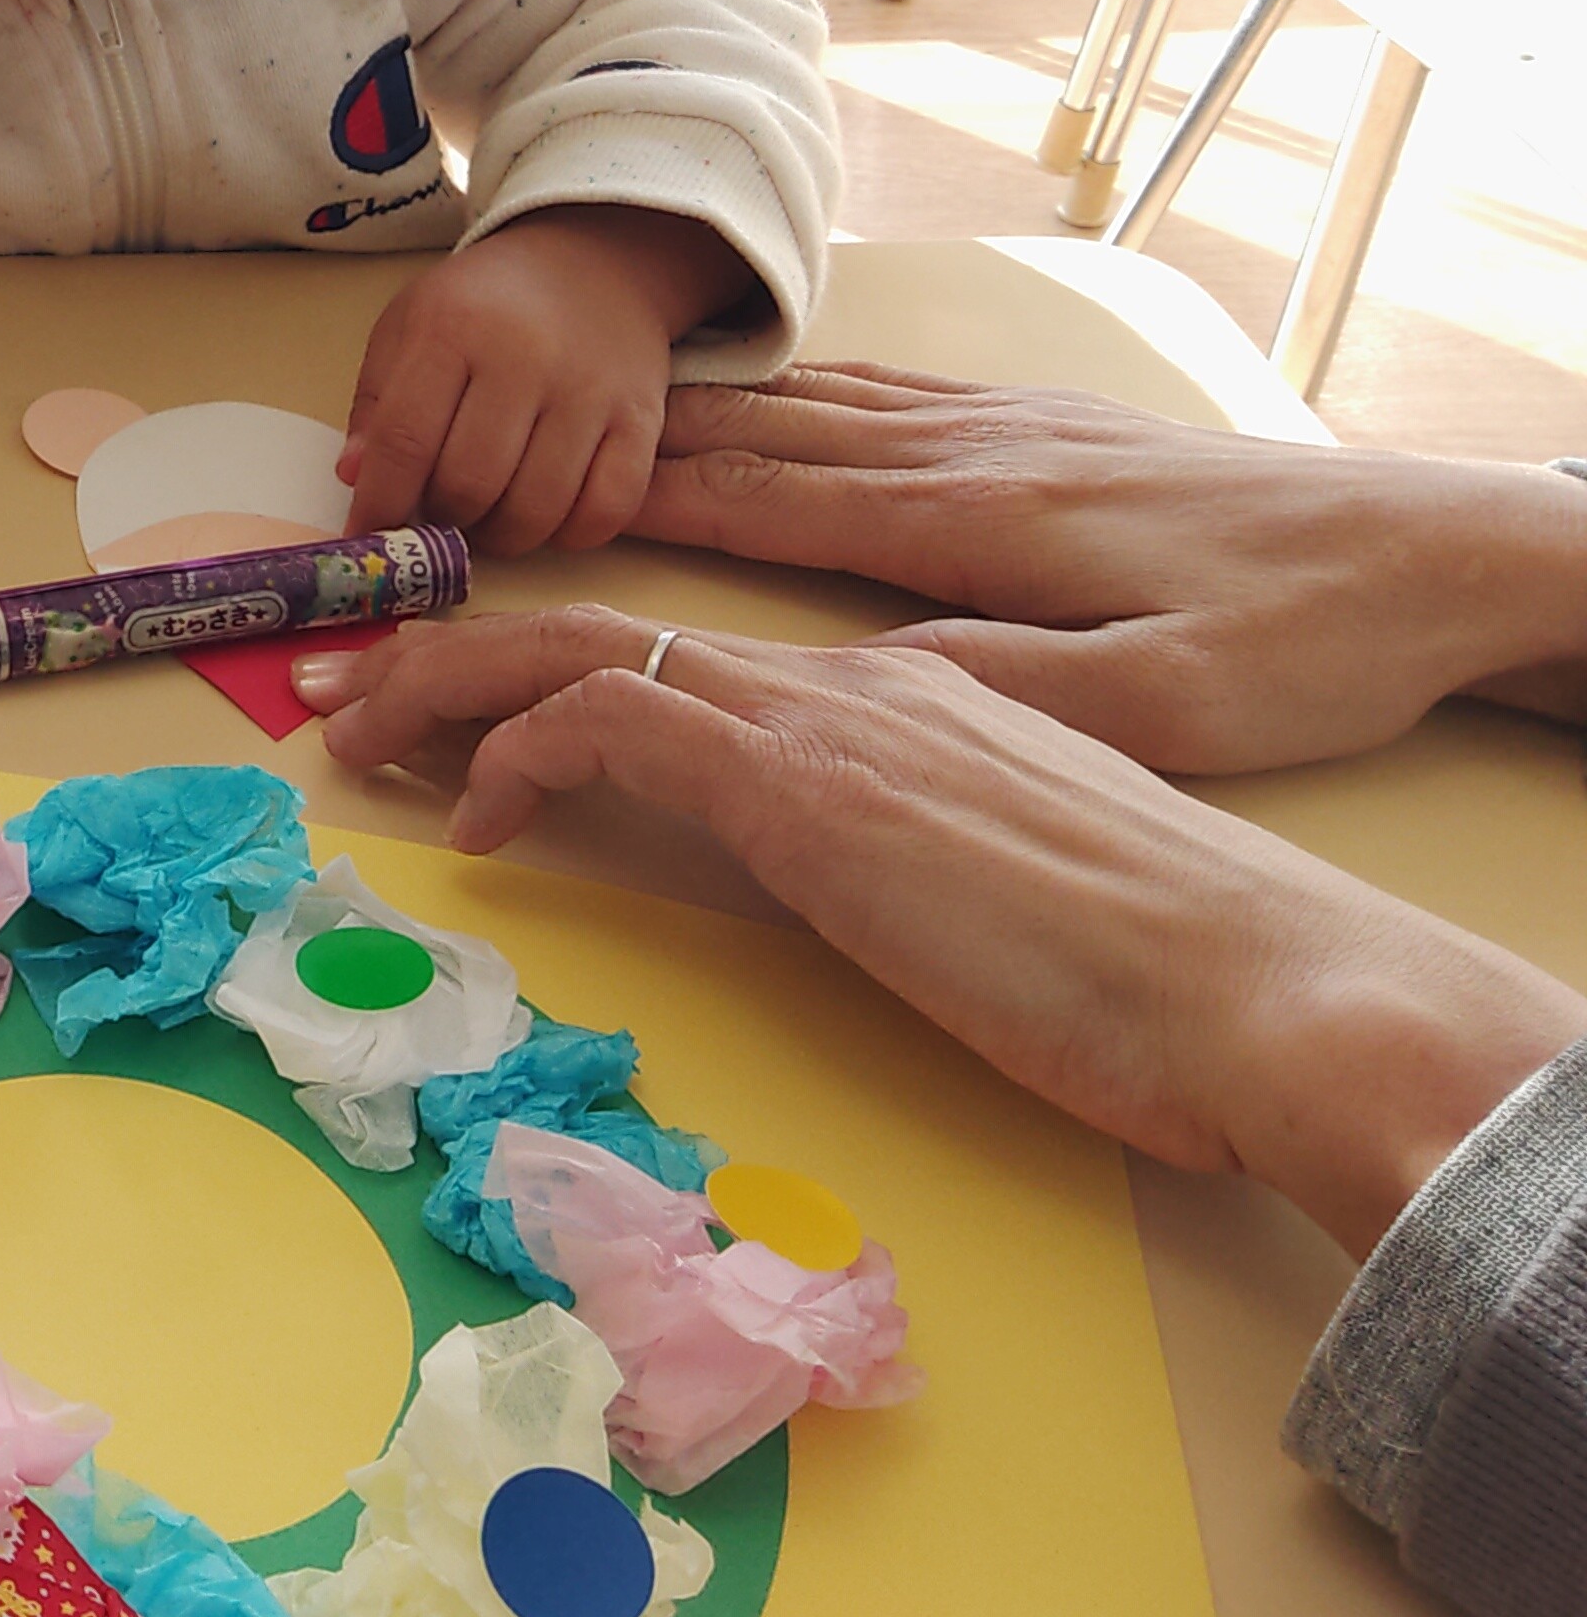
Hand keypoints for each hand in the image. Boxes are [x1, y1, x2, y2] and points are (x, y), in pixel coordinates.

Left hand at [297, 604, 1586, 1255]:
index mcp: (903, 704)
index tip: (473, 735)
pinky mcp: (804, 783)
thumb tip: (867, 898)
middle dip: (458, 656)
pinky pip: (608, 726)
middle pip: (607, 630)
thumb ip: (926, 869)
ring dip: (450, 689)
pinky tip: (482, 829)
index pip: (695, 671)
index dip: (564, 690)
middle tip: (352, 703)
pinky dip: (517, 758)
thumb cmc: (1169, 981)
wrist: (1264, 986)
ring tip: (361, 740)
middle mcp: (853, 685)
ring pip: (582, 651)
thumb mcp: (1010, 899)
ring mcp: (827, 723)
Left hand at [340, 207, 750, 554]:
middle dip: (443, 521)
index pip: (404, 441)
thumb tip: (355, 477)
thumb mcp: (409, 327)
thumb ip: (376, 404)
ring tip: (486, 519)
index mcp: (451, 329)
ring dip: (501, 537)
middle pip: (470, 484)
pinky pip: (606, 510)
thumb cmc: (483, 305)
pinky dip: (570, 535)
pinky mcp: (640, 419)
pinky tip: (547, 517)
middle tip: (437, 518)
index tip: (368, 537)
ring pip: (536, 508)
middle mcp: (524, 358)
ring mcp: (589, 391)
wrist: (592, 264)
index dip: (380, 503)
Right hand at [622, 364, 1586, 770]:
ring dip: (706, 412)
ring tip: (611, 424)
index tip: (540, 513)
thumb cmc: (1307, 642)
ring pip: (817, 402)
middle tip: (526, 461)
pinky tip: (783, 397)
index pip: (764, 499)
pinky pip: (883, 392)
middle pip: (766, 433)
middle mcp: (973, 448)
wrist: (1440, 548)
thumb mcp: (1156, 698)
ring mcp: (1015, 423)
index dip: (643, 503)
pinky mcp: (1057, 422)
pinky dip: (797, 391)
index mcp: (974, 518)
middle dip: (638, 450)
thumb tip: (840, 684)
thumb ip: (993, 685)